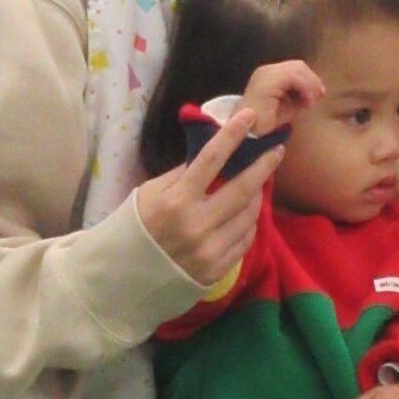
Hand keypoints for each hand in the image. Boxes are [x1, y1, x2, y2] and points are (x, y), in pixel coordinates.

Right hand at [136, 107, 281, 285]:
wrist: (122, 281)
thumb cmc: (134, 229)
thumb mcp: (149, 195)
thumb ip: (182, 176)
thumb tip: (213, 156)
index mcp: (174, 201)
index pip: (210, 160)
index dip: (232, 136)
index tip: (250, 117)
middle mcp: (195, 225)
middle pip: (242, 189)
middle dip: (263, 166)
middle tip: (277, 151)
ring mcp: (209, 250)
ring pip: (248, 215)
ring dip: (257, 195)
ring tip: (257, 184)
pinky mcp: (218, 270)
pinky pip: (245, 240)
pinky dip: (248, 223)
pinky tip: (244, 214)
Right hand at [241, 59, 324, 133]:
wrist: (250, 134)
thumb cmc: (269, 123)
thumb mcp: (290, 105)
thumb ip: (302, 94)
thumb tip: (318, 89)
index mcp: (270, 74)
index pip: (296, 67)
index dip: (311, 78)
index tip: (320, 94)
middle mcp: (266, 70)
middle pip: (298, 65)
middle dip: (313, 80)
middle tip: (319, 97)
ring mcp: (265, 75)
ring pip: (297, 68)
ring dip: (310, 85)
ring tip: (309, 102)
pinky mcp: (266, 82)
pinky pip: (293, 77)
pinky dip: (305, 88)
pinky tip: (306, 102)